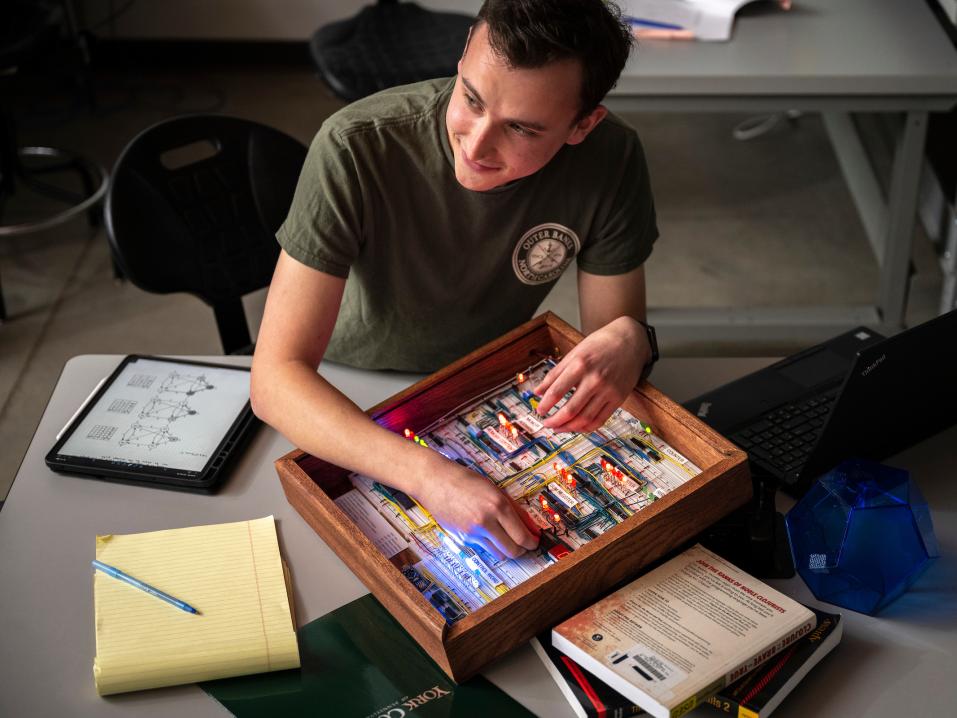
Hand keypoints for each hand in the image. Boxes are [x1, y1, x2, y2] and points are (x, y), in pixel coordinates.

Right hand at [414, 458, 539, 560]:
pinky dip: (491, 545)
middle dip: (523, 550)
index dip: (532, 542)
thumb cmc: (464, 480)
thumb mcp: (494, 488)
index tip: (535, 541)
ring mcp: (474, 531)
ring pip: (499, 554)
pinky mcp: (463, 537)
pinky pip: (484, 548)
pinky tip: (490, 535)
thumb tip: (530, 525)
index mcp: (498, 505)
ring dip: (507, 551)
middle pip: (513, 550)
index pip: (522, 535)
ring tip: (509, 542)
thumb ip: (513, 507)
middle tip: (525, 546)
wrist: (435, 480)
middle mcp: (487, 520)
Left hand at [534, 316, 649, 433]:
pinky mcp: (618, 399)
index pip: (557, 392)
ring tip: (559, 428)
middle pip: (570, 410)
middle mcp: (594, 379)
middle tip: (547, 423)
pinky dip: (586, 427)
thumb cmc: (600, 345)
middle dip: (554, 420)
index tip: (539, 410)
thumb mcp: (574, 353)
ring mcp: (608, 390)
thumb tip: (538, 391)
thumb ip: (555, 373)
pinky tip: (577, 427)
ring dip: (568, 427)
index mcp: (580, 365)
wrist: (629, 340)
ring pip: (585, 418)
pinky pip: (600, 420)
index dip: (545, 405)